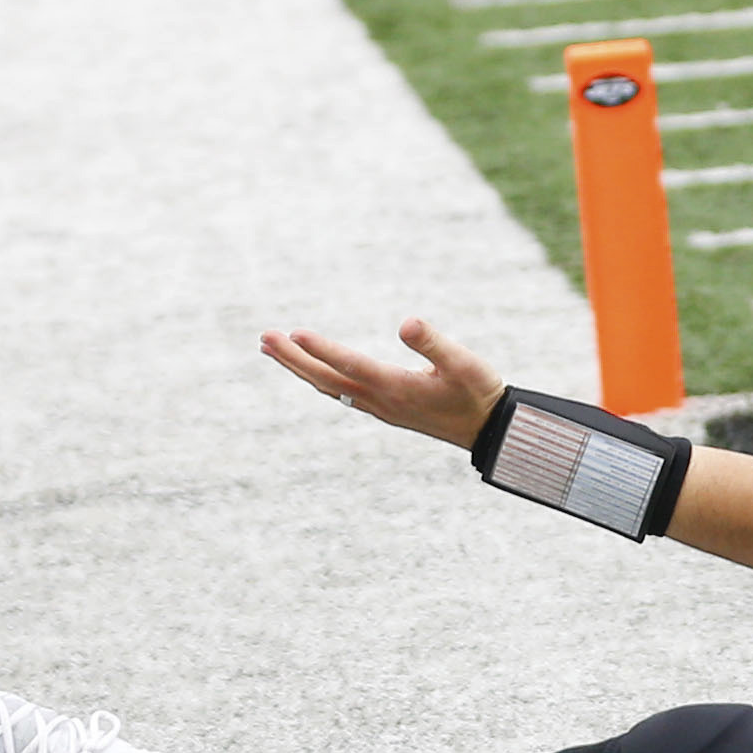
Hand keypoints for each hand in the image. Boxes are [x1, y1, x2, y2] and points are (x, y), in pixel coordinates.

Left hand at [260, 317, 504, 448]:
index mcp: (397, 388)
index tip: (293, 334)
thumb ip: (435, 344)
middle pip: (327, 379)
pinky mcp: (384, 409)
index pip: (351, 365)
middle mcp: (381, 401)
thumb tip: (406, 322)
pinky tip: (310, 370)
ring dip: (300, 368)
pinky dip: (319, 378)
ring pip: (329, 387)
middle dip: (293, 358)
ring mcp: (380, 408)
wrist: (488, 430)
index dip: (322, 350)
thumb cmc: (479, 393)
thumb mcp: (465, 364)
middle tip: (263, 337)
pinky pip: (340, 393)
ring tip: (272, 348)